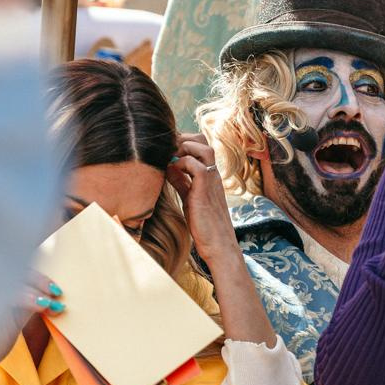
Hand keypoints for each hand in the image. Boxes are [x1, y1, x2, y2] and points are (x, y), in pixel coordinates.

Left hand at [168, 134, 234, 261]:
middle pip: (202, 140)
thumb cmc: (204, 226)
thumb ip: (181, 182)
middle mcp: (212, 174)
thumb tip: (168, 168)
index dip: (182, 141)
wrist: (218, 245)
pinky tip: (171, 172)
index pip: (199, 145)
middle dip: (182, 138)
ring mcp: (211, 180)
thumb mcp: (190, 198)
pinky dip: (181, 164)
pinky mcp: (206, 190)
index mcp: (209, 175)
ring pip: (203, 147)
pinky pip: (196, 166)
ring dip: (183, 147)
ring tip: (169, 158)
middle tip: (166, 150)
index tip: (166, 149)